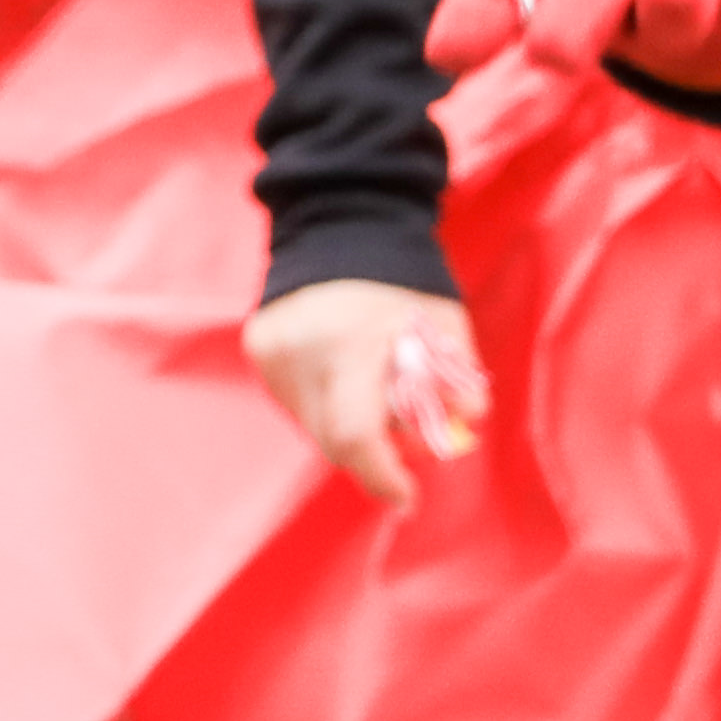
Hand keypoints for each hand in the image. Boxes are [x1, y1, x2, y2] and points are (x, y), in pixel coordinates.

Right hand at [244, 280, 488, 510]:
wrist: (342, 223)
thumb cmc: (404, 280)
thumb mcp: (446, 325)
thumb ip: (459, 382)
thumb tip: (462, 426)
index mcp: (347, 344)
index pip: (355, 435)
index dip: (382, 476)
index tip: (407, 497)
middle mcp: (298, 352)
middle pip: (332, 441)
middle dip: (373, 456)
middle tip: (401, 442)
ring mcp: (270, 352)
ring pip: (311, 426)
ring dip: (347, 429)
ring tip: (372, 394)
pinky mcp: (258, 348)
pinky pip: (295, 402)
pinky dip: (325, 404)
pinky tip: (343, 376)